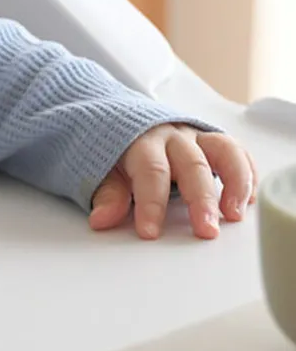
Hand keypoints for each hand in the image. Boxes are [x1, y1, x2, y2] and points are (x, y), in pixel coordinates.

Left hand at [89, 125, 255, 239]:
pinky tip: (248, 201)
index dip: (150, 203)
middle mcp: (173, 137)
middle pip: (192, 165)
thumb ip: (107, 194)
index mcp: (142, 142)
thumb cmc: (117, 149)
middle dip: (201, 199)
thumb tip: (101, 219)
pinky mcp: (214, 142)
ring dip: (234, 183)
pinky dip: (247, 174)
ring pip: (224, 152)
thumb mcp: (102, 169)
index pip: (150, 171)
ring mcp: (197, 138)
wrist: (124, 118)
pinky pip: (238, 153)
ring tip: (235, 214)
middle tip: (206, 230)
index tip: (150, 232)